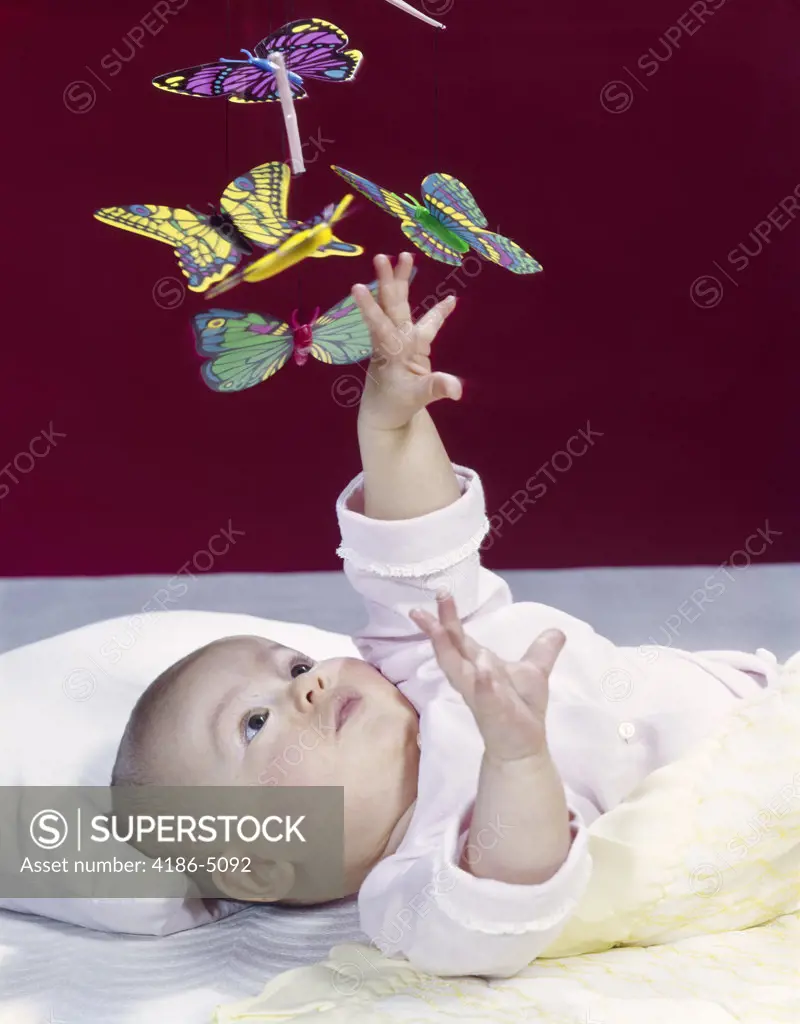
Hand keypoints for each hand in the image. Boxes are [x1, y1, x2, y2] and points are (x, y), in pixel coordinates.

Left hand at [352, 253, 460, 431]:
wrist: (385, 414)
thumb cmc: (394, 406)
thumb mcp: (416, 399)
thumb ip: (436, 388)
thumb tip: (457, 388)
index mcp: (392, 351)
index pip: (379, 325)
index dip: (369, 307)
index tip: (356, 287)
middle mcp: (395, 340)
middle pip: (391, 305)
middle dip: (388, 281)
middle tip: (382, 257)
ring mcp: (403, 341)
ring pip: (401, 306)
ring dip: (401, 283)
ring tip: (405, 256)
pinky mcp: (413, 346)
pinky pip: (426, 323)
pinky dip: (437, 313)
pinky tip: (451, 300)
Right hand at [409, 595, 565, 761]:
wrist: (523, 746)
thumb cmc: (522, 708)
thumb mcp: (534, 672)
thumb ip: (542, 650)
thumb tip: (558, 630)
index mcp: (478, 664)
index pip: (459, 638)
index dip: (449, 617)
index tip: (442, 593)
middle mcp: (472, 676)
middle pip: (451, 647)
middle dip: (441, 625)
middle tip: (433, 600)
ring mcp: (479, 694)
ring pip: (457, 669)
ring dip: (447, 648)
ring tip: (438, 628)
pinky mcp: (492, 712)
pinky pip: (484, 695)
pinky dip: (483, 682)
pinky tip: (482, 669)